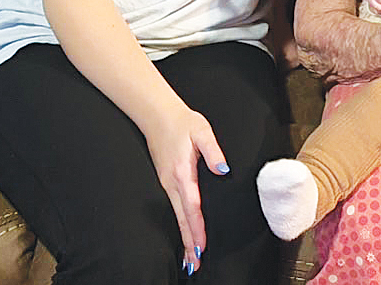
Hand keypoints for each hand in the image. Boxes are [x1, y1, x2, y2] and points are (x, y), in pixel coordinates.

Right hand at [141, 101, 228, 273]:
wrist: (157, 114)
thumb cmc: (182, 122)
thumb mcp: (202, 130)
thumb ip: (213, 151)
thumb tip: (223, 169)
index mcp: (182, 173)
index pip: (192, 207)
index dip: (197, 229)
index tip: (201, 247)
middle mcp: (171, 183)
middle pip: (181, 219)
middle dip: (188, 243)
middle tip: (194, 265)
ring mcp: (166, 184)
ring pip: (176, 217)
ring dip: (183, 238)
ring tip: (189, 260)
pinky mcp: (166, 181)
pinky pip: (173, 209)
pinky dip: (179, 225)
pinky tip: (183, 236)